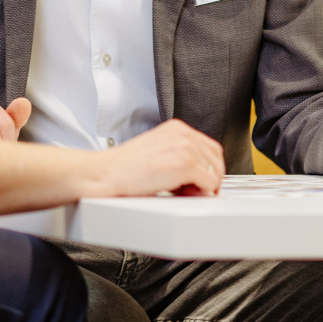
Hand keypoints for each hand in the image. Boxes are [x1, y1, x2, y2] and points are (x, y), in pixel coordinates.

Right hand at [94, 119, 225, 197]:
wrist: (105, 174)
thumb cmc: (124, 169)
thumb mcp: (156, 151)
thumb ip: (177, 155)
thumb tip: (199, 174)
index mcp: (176, 128)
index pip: (209, 147)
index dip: (207, 167)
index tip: (198, 181)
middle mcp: (183, 133)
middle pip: (217, 158)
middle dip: (210, 177)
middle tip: (193, 190)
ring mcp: (185, 147)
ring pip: (215, 172)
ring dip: (203, 186)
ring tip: (181, 191)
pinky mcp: (185, 163)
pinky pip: (210, 183)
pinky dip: (200, 193)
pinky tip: (180, 193)